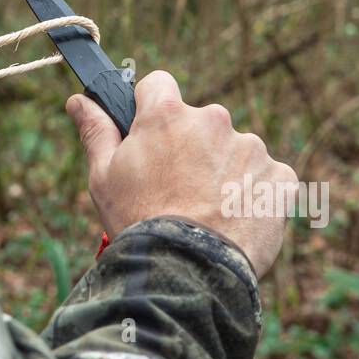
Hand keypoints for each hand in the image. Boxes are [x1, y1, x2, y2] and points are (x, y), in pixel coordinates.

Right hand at [66, 69, 295, 279]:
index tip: (149, 135)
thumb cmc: (139, 222)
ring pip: (234, 151)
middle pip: (200, 123)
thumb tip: (78, 100)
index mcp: (167, 115)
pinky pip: (267, 178)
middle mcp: (213, 120)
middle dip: (191, 149)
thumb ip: (96, 131)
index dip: (150, 108)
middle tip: (176, 190)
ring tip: (207, 214)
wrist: (190, 273)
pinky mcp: (280, 177)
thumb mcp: (103, 177)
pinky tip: (235, 220)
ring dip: (224, 172)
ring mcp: (251, 147)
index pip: (159, 84)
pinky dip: (255, 195)